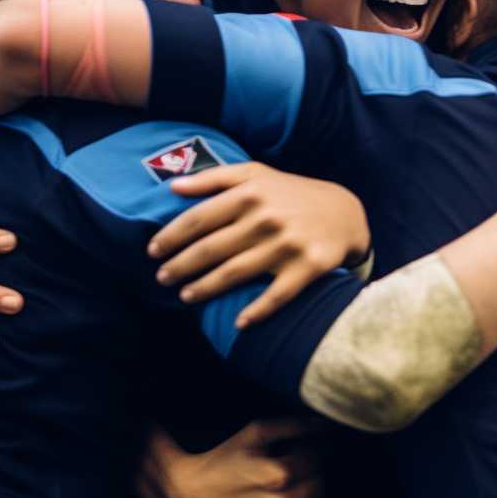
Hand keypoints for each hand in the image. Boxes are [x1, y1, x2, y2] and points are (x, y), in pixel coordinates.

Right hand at [136, 420, 323, 497]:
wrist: (197, 492)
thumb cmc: (225, 459)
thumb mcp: (255, 433)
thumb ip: (292, 426)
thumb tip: (321, 425)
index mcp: (278, 475)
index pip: (315, 458)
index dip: (308, 447)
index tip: (297, 445)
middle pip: (318, 481)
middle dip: (310, 469)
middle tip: (294, 460)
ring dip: (308, 489)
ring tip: (290, 479)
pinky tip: (286, 496)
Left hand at [151, 163, 370, 328]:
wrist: (344, 213)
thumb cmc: (290, 194)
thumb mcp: (255, 174)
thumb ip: (214, 178)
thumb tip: (173, 187)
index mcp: (249, 193)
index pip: (198, 219)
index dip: (171, 237)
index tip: (152, 251)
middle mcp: (265, 218)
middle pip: (211, 248)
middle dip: (180, 266)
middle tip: (162, 278)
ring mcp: (287, 245)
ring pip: (235, 272)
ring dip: (205, 288)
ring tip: (185, 297)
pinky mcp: (308, 268)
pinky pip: (277, 295)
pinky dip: (257, 311)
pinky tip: (238, 323)